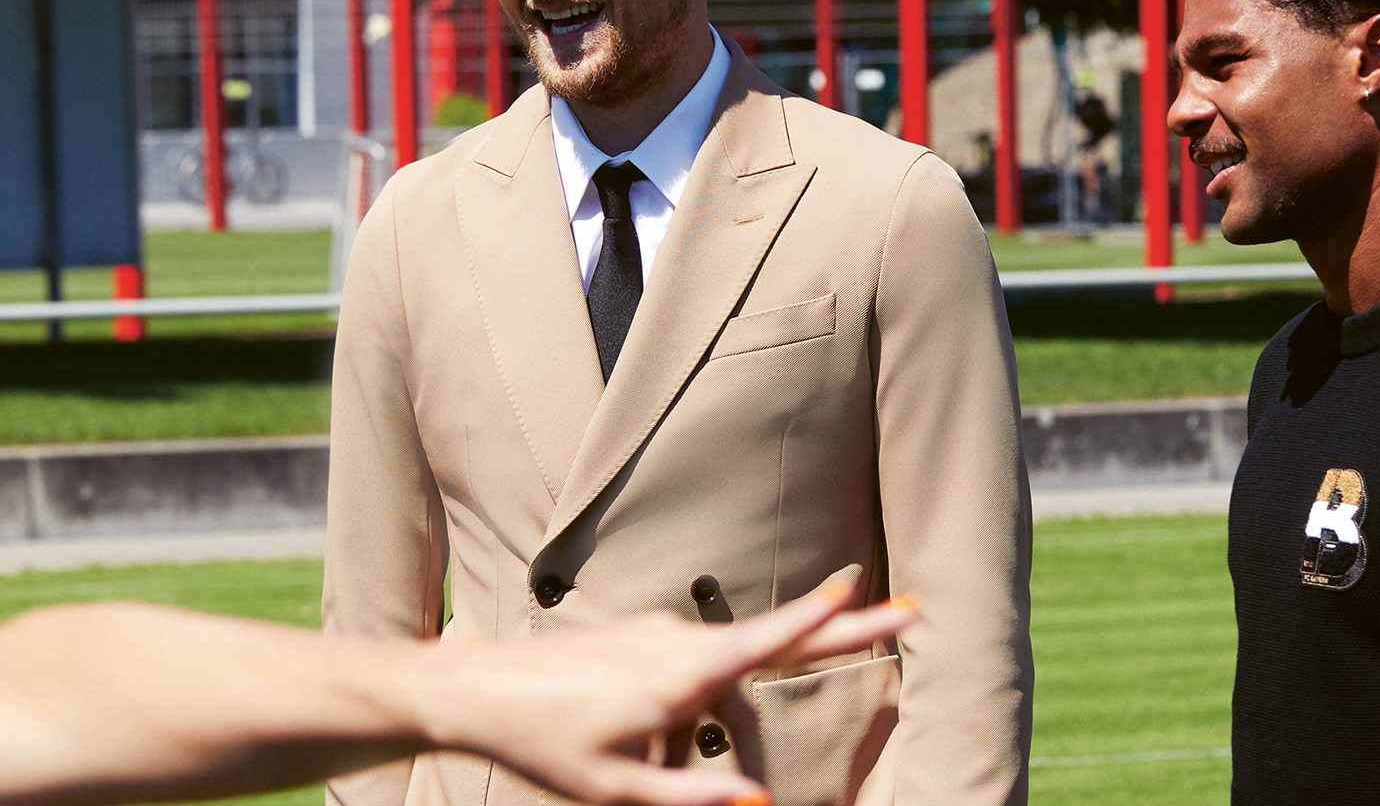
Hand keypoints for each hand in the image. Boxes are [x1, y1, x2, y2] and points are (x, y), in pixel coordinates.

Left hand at [426, 583, 916, 805]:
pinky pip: (676, 673)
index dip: (825, 621)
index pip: (770, 642)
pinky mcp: (638, 636)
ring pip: (708, 678)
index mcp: (681, 674)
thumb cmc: (544, 741)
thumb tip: (758, 802)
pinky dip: (670, 706)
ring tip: (617, 747)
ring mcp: (657, 632)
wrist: (476, 687)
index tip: (872, 594)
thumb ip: (691, 798)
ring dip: (695, 720)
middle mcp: (677, 642)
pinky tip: (613, 727)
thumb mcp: (615, 787)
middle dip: (837, 626)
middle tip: (903, 609)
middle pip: (772, 637)